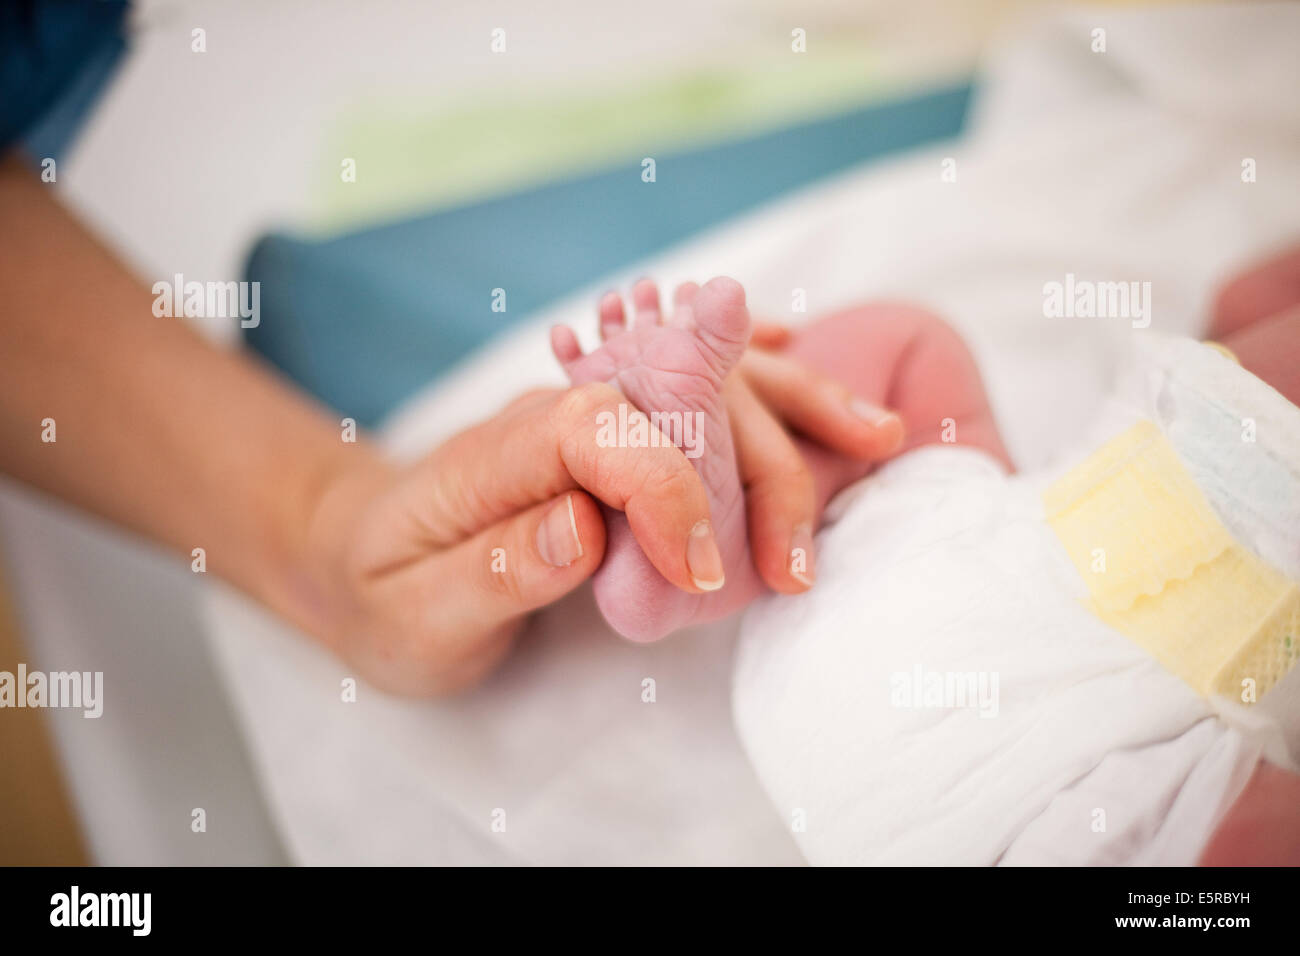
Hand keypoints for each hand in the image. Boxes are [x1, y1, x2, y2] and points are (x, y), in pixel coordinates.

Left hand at [299, 338, 906, 695]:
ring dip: (796, 409)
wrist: (351, 549)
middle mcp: (562, 411)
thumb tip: (583, 529)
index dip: (674, 503)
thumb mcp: (411, 607)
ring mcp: (594, 410)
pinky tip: (804, 355)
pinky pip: (700, 386)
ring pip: (711, 386)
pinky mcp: (612, 429)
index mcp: (513, 446)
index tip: (704, 578)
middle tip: (798, 568)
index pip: (616, 441)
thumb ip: (493, 568)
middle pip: (688, 407)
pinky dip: (760, 372)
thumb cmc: (379, 589)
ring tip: (881, 438)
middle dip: (762, 477)